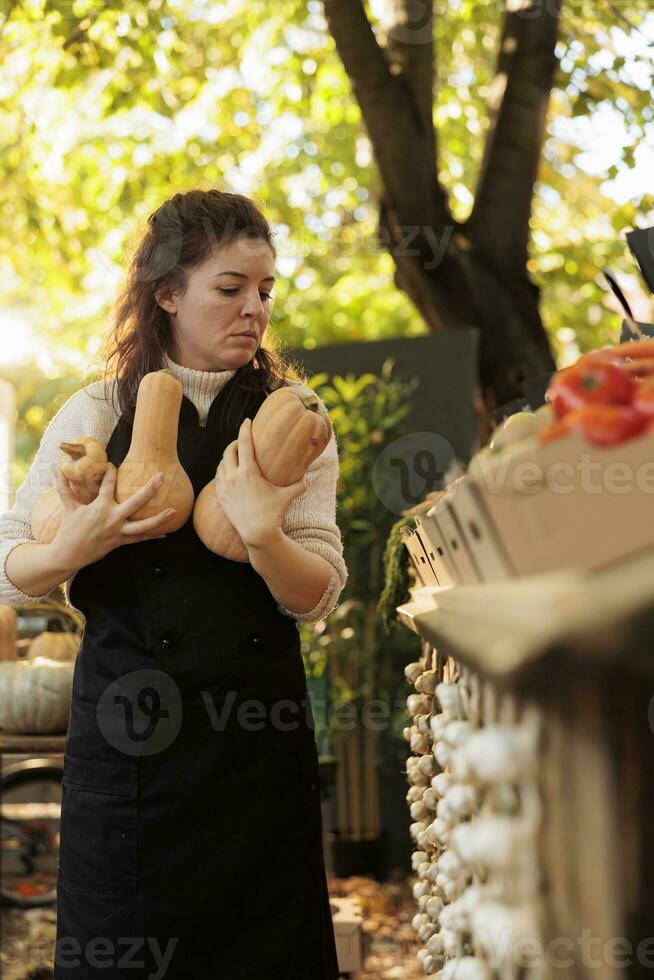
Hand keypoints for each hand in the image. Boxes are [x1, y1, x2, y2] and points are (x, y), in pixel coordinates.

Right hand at [47, 463, 177, 570]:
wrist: (69, 554)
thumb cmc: (69, 529)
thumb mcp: (68, 507)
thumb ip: (64, 488)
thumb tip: (57, 470)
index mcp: (100, 506)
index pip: (109, 484)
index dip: (111, 472)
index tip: (114, 464)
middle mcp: (112, 517)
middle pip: (136, 502)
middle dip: (150, 489)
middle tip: (162, 477)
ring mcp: (118, 531)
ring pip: (143, 525)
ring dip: (159, 518)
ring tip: (174, 511)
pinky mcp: (120, 541)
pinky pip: (139, 538)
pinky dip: (152, 536)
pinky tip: (166, 533)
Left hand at [215, 418, 307, 548]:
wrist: (257, 534)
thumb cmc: (272, 514)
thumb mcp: (286, 497)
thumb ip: (298, 486)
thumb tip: (309, 478)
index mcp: (248, 472)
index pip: (244, 444)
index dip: (245, 429)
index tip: (247, 421)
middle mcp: (233, 477)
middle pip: (229, 451)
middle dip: (235, 442)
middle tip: (242, 441)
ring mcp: (224, 487)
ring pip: (221, 463)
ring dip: (228, 457)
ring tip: (235, 456)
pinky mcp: (220, 497)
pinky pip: (218, 477)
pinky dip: (222, 470)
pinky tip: (228, 472)